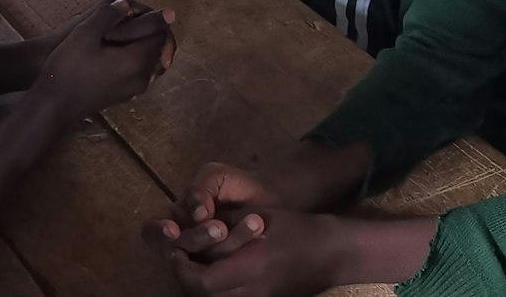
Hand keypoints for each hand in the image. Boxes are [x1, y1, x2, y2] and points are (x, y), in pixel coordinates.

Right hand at [35, 0, 176, 120]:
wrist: (54, 106)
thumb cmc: (68, 68)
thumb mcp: (84, 34)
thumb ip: (107, 15)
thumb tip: (126, 3)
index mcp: (136, 60)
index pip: (159, 34)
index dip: (155, 18)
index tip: (148, 7)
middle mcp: (141, 77)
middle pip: (158, 49)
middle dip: (152, 31)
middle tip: (142, 16)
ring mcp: (133, 89)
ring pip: (150, 61)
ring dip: (145, 45)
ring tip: (132, 30)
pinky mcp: (124, 95)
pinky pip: (140, 72)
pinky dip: (137, 58)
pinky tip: (120, 50)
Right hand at [149, 163, 286, 258]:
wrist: (273, 200)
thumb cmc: (238, 186)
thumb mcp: (216, 176)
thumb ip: (200, 189)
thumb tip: (196, 214)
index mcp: (176, 219)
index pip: (152, 232)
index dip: (157, 233)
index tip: (173, 230)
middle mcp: (185, 242)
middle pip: (173, 251)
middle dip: (195, 239)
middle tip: (220, 228)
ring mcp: (204, 259)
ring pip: (197, 262)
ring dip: (219, 248)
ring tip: (246, 229)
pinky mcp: (225, 270)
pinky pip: (220, 272)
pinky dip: (233, 261)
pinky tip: (250, 246)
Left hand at [164, 209, 343, 296]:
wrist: (329, 252)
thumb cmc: (292, 228)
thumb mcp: (254, 218)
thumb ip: (221, 228)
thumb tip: (189, 231)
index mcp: (250, 267)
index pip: (202, 282)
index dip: (182, 268)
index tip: (177, 249)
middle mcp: (252, 291)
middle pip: (204, 296)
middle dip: (187, 278)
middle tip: (181, 257)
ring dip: (200, 285)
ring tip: (195, 263)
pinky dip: (216, 290)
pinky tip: (214, 272)